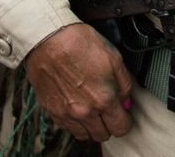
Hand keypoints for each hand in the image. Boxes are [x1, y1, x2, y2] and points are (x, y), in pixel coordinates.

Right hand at [24, 23, 133, 141]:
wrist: (48, 38)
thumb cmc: (80, 43)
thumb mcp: (114, 58)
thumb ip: (124, 84)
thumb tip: (126, 101)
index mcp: (104, 99)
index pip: (121, 128)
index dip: (125, 120)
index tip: (123, 112)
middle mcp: (85, 112)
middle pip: (103, 135)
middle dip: (109, 124)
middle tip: (108, 109)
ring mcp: (66, 114)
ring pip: (84, 135)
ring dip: (91, 126)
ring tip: (91, 108)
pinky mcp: (52, 111)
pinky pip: (67, 128)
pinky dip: (74, 122)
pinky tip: (76, 106)